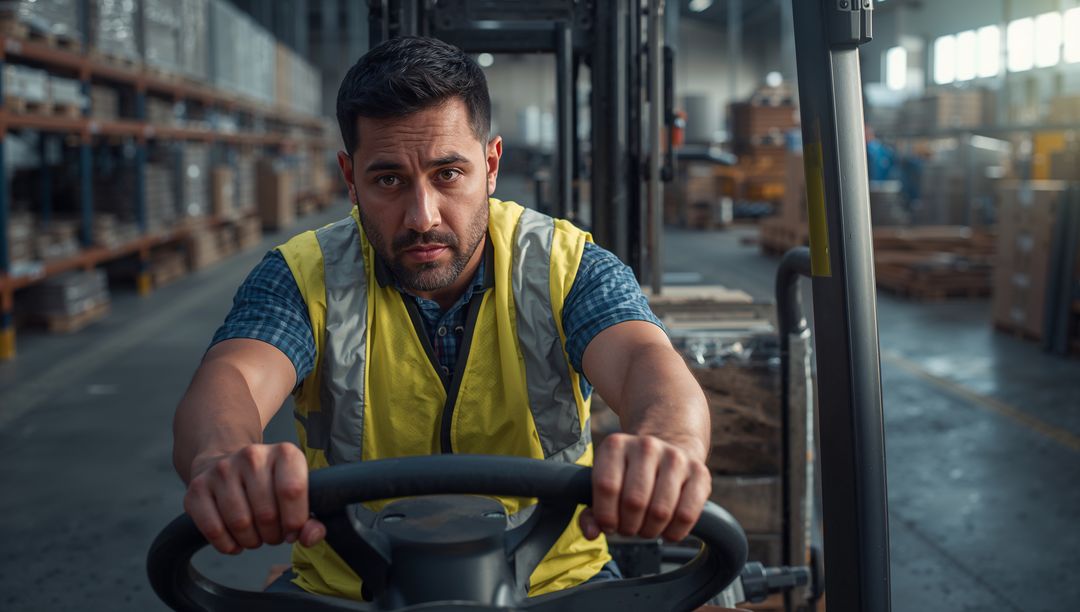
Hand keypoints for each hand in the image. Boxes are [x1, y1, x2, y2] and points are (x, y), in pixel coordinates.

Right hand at [184, 442, 325, 553]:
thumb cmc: (270, 486)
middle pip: (266, 513)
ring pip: (240, 523)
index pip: (292, 491)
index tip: (292, 531)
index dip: (294, 521)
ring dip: (251, 541)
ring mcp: (222, 469)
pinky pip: (213, 529)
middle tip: (272, 534)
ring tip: (255, 535)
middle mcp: (253, 456)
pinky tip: (234, 540)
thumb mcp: (297, 493)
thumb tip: (309, 536)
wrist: (226, 464)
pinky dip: (227, 544)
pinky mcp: (198, 487)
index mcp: (285, 453)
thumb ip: (312, 520)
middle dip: (273, 535)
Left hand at [580, 433, 710, 542]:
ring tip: (646, 527)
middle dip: (628, 527)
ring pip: (661, 512)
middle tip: (629, 528)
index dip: (606, 515)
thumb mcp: (605, 483)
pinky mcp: (700, 473)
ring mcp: (675, 457)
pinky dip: (674, 532)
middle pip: (634, 502)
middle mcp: (646, 446)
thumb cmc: (629, 476)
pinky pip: (687, 515)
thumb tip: (590, 533)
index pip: (606, 486)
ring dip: (650, 531)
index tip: (609, 525)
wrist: (667, 450)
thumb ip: (591, 511)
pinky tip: (666, 528)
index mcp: (616, 445)